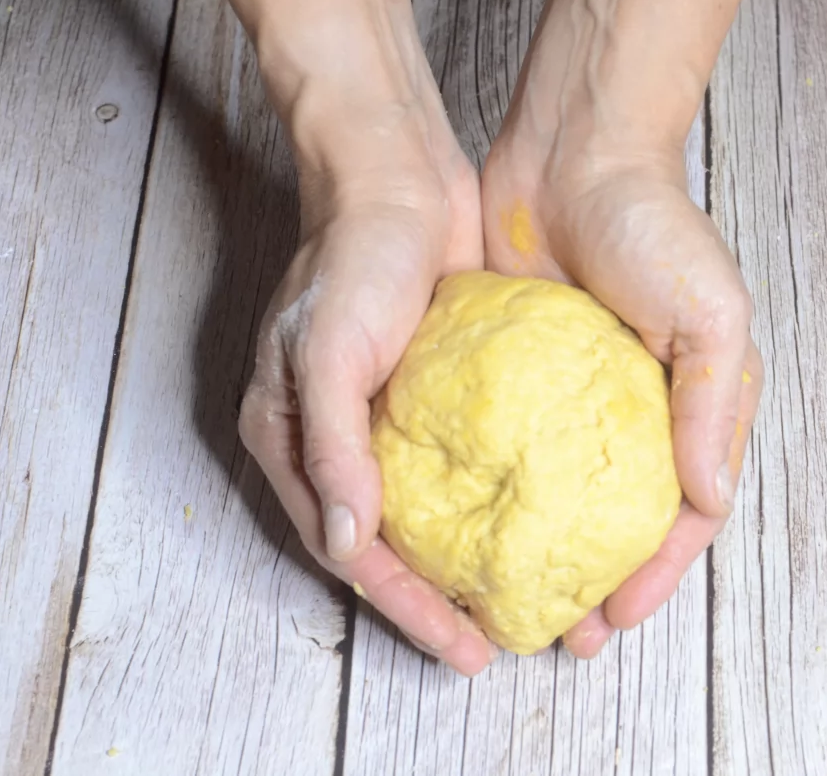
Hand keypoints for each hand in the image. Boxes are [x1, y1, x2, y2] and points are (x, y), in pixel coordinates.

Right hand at [227, 0, 495, 675]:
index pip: (352, 552)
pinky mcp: (434, 396)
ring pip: (427, 515)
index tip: (462, 645)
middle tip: (496, 643)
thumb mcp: (327, 350)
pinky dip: (488, 503)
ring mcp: (387, 421)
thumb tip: (349, 544)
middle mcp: (338, 443)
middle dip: (438, 603)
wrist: (398, 180)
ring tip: (521, 599)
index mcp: (296, 442)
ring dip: (465, 561)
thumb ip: (332, 447)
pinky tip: (531, 522)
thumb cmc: (351, 258)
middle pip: (387, 547)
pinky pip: (461, 466)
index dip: (405, 606)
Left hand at [481, 135, 762, 658]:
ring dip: (544, 554)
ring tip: (515, 604)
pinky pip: (506, 448)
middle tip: (566, 638)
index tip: (618, 618)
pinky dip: (497, 493)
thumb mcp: (711, 315)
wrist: (575, 154)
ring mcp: (569, 400)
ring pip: (560, 498)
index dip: (658, 573)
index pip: (684, 511)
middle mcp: (634, 414)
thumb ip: (714, 406)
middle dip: (599, 583)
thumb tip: (706, 498)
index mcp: (690, 408)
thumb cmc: (658, 227)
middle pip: (619, 519)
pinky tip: (473, 530)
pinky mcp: (515, 378)